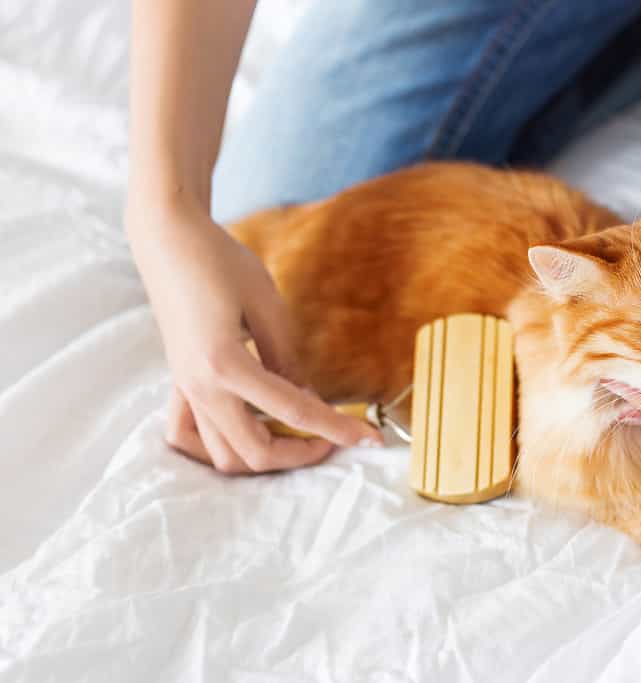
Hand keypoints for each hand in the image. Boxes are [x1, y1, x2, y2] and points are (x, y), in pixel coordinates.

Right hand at [126, 198, 381, 473]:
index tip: (369, 439)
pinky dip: (221, 445)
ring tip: (297, 435)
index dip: (337, 429)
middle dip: (299, 454)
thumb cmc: (220, 262)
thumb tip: (307, 399)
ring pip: (222, 455)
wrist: (168, 240)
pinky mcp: (179, 383)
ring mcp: (185, 389)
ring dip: (262, 455)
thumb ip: (287, 359)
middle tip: (333, 437)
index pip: (293, 412)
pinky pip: (191, 436)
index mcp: (225, 365)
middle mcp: (201, 387)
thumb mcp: (267, 305)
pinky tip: (248, 429)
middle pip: (254, 453)